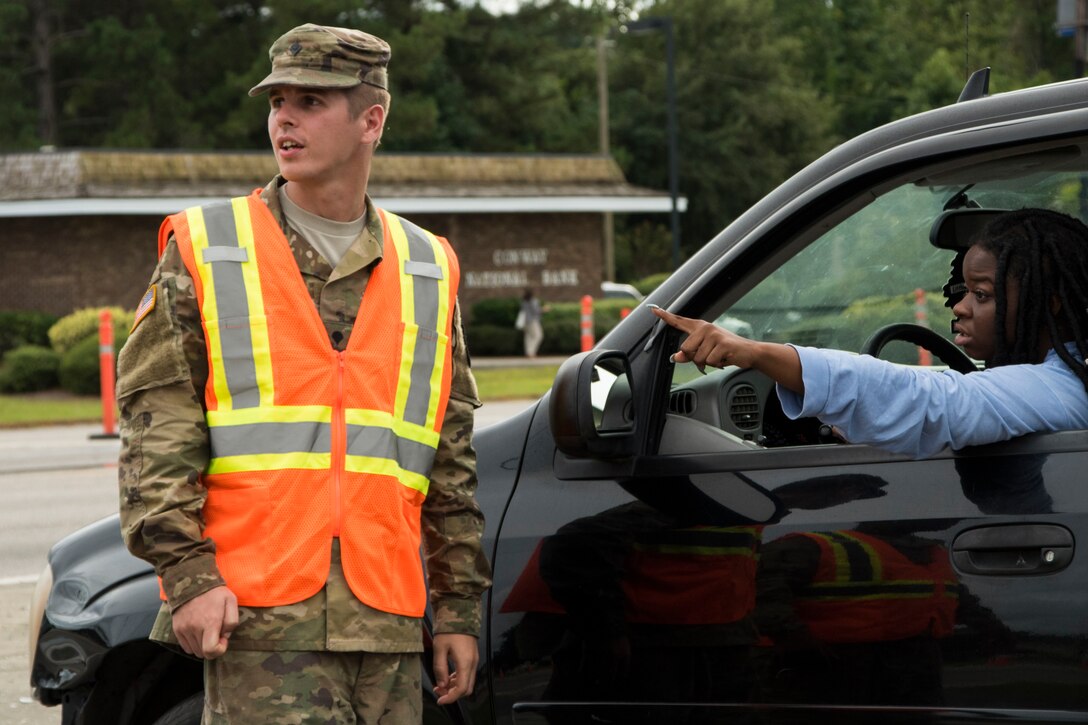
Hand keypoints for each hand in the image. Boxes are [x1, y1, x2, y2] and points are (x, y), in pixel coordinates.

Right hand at [172, 585, 237, 658]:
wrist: (191, 581)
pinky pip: (185, 647)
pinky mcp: (177, 629)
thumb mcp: (231, 601)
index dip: (220, 650)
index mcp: (210, 622)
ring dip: (202, 645)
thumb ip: (232, 621)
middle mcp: (194, 628)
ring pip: (194, 651)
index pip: (211, 651)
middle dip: (212, 647)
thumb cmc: (214, 592)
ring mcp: (184, 629)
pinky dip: (193, 643)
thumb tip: (225, 636)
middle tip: (216, 632)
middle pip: (203, 653)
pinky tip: (199, 631)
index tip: (223, 639)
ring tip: (207, 630)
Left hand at [432, 633, 477, 705]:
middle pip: (466, 688)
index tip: (440, 700)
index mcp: (465, 663)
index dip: (450, 698)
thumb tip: (441, 685)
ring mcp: (474, 660)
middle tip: (439, 692)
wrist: (459, 614)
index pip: (461, 689)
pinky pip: (467, 674)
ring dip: (455, 687)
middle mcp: (472, 663)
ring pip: (467, 681)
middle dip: (452, 694)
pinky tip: (448, 676)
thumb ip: (440, 669)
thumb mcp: (439, 649)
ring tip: (440, 684)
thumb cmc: (449, 630)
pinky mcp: (472, 656)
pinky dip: (458, 679)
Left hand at [652, 307, 803, 392]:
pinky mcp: (722, 344)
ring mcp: (714, 335)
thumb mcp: (705, 351)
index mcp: (699, 327)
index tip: (654, 310)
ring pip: (697, 358)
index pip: (679, 321)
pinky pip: (709, 361)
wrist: (748, 352)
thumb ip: (689, 354)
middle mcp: (705, 328)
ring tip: (718, 356)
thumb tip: (675, 357)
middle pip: (686, 349)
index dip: (666, 316)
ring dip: (707, 362)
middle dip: (696, 358)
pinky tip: (724, 358)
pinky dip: (716, 364)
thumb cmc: (725, 351)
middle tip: (710, 355)